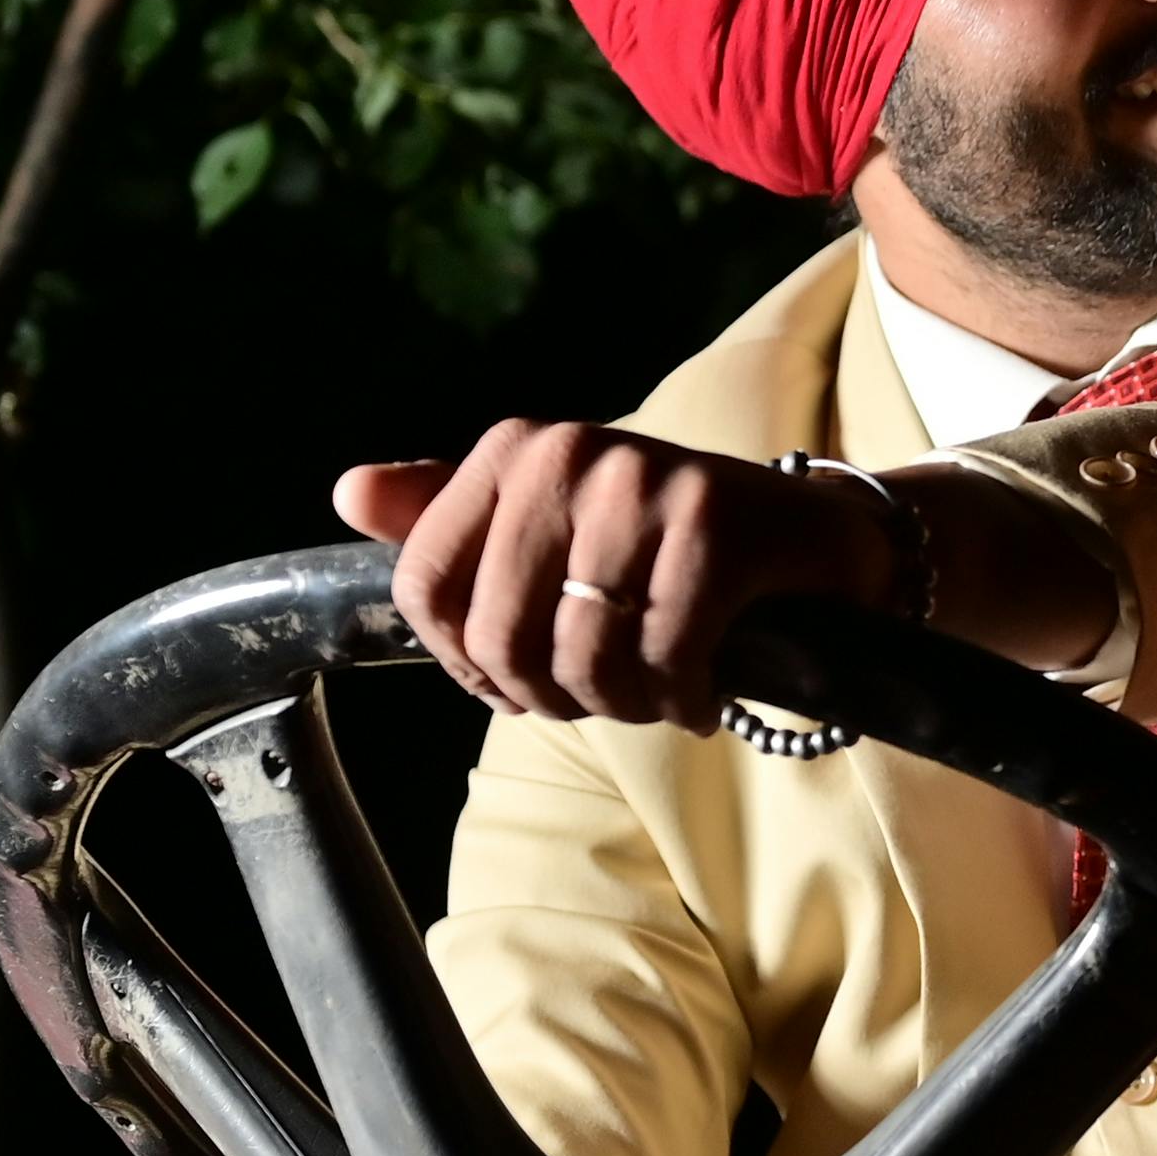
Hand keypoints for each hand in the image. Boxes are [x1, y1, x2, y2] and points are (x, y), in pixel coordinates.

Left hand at [334, 424, 884, 729]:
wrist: (808, 539)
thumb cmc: (662, 549)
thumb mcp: (552, 529)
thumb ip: (451, 519)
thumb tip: (348, 493)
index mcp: (515, 450)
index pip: (425, 587)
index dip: (464, 665)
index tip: (515, 681)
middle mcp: (569, 452)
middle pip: (499, 637)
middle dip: (552, 695)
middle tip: (603, 693)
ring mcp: (642, 483)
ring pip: (582, 658)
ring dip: (625, 705)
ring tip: (657, 689)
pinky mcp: (712, 525)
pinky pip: (662, 659)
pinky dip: (684, 699)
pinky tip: (702, 691)